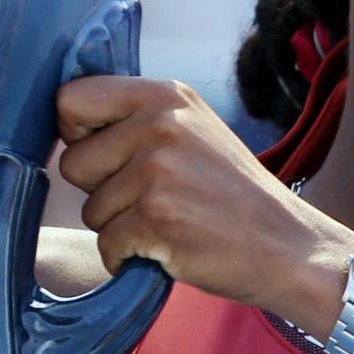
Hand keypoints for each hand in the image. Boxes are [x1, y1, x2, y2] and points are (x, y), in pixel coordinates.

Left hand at [55, 76, 353, 310]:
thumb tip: (65, 120)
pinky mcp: (155, 217)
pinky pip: (107, 245)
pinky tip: (169, 248)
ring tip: (170, 221)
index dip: (76, 133)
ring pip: (90, 209)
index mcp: (166, 95)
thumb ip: (137, 119)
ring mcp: (157, 170)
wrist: (288, 247)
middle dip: (100, 189)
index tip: (105, 155)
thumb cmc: (232, 196)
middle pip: (73, 162)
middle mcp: (159, 124)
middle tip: (152, 197)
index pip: (71, 98)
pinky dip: (130, 258)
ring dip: (120, 226)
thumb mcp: (193, 131)